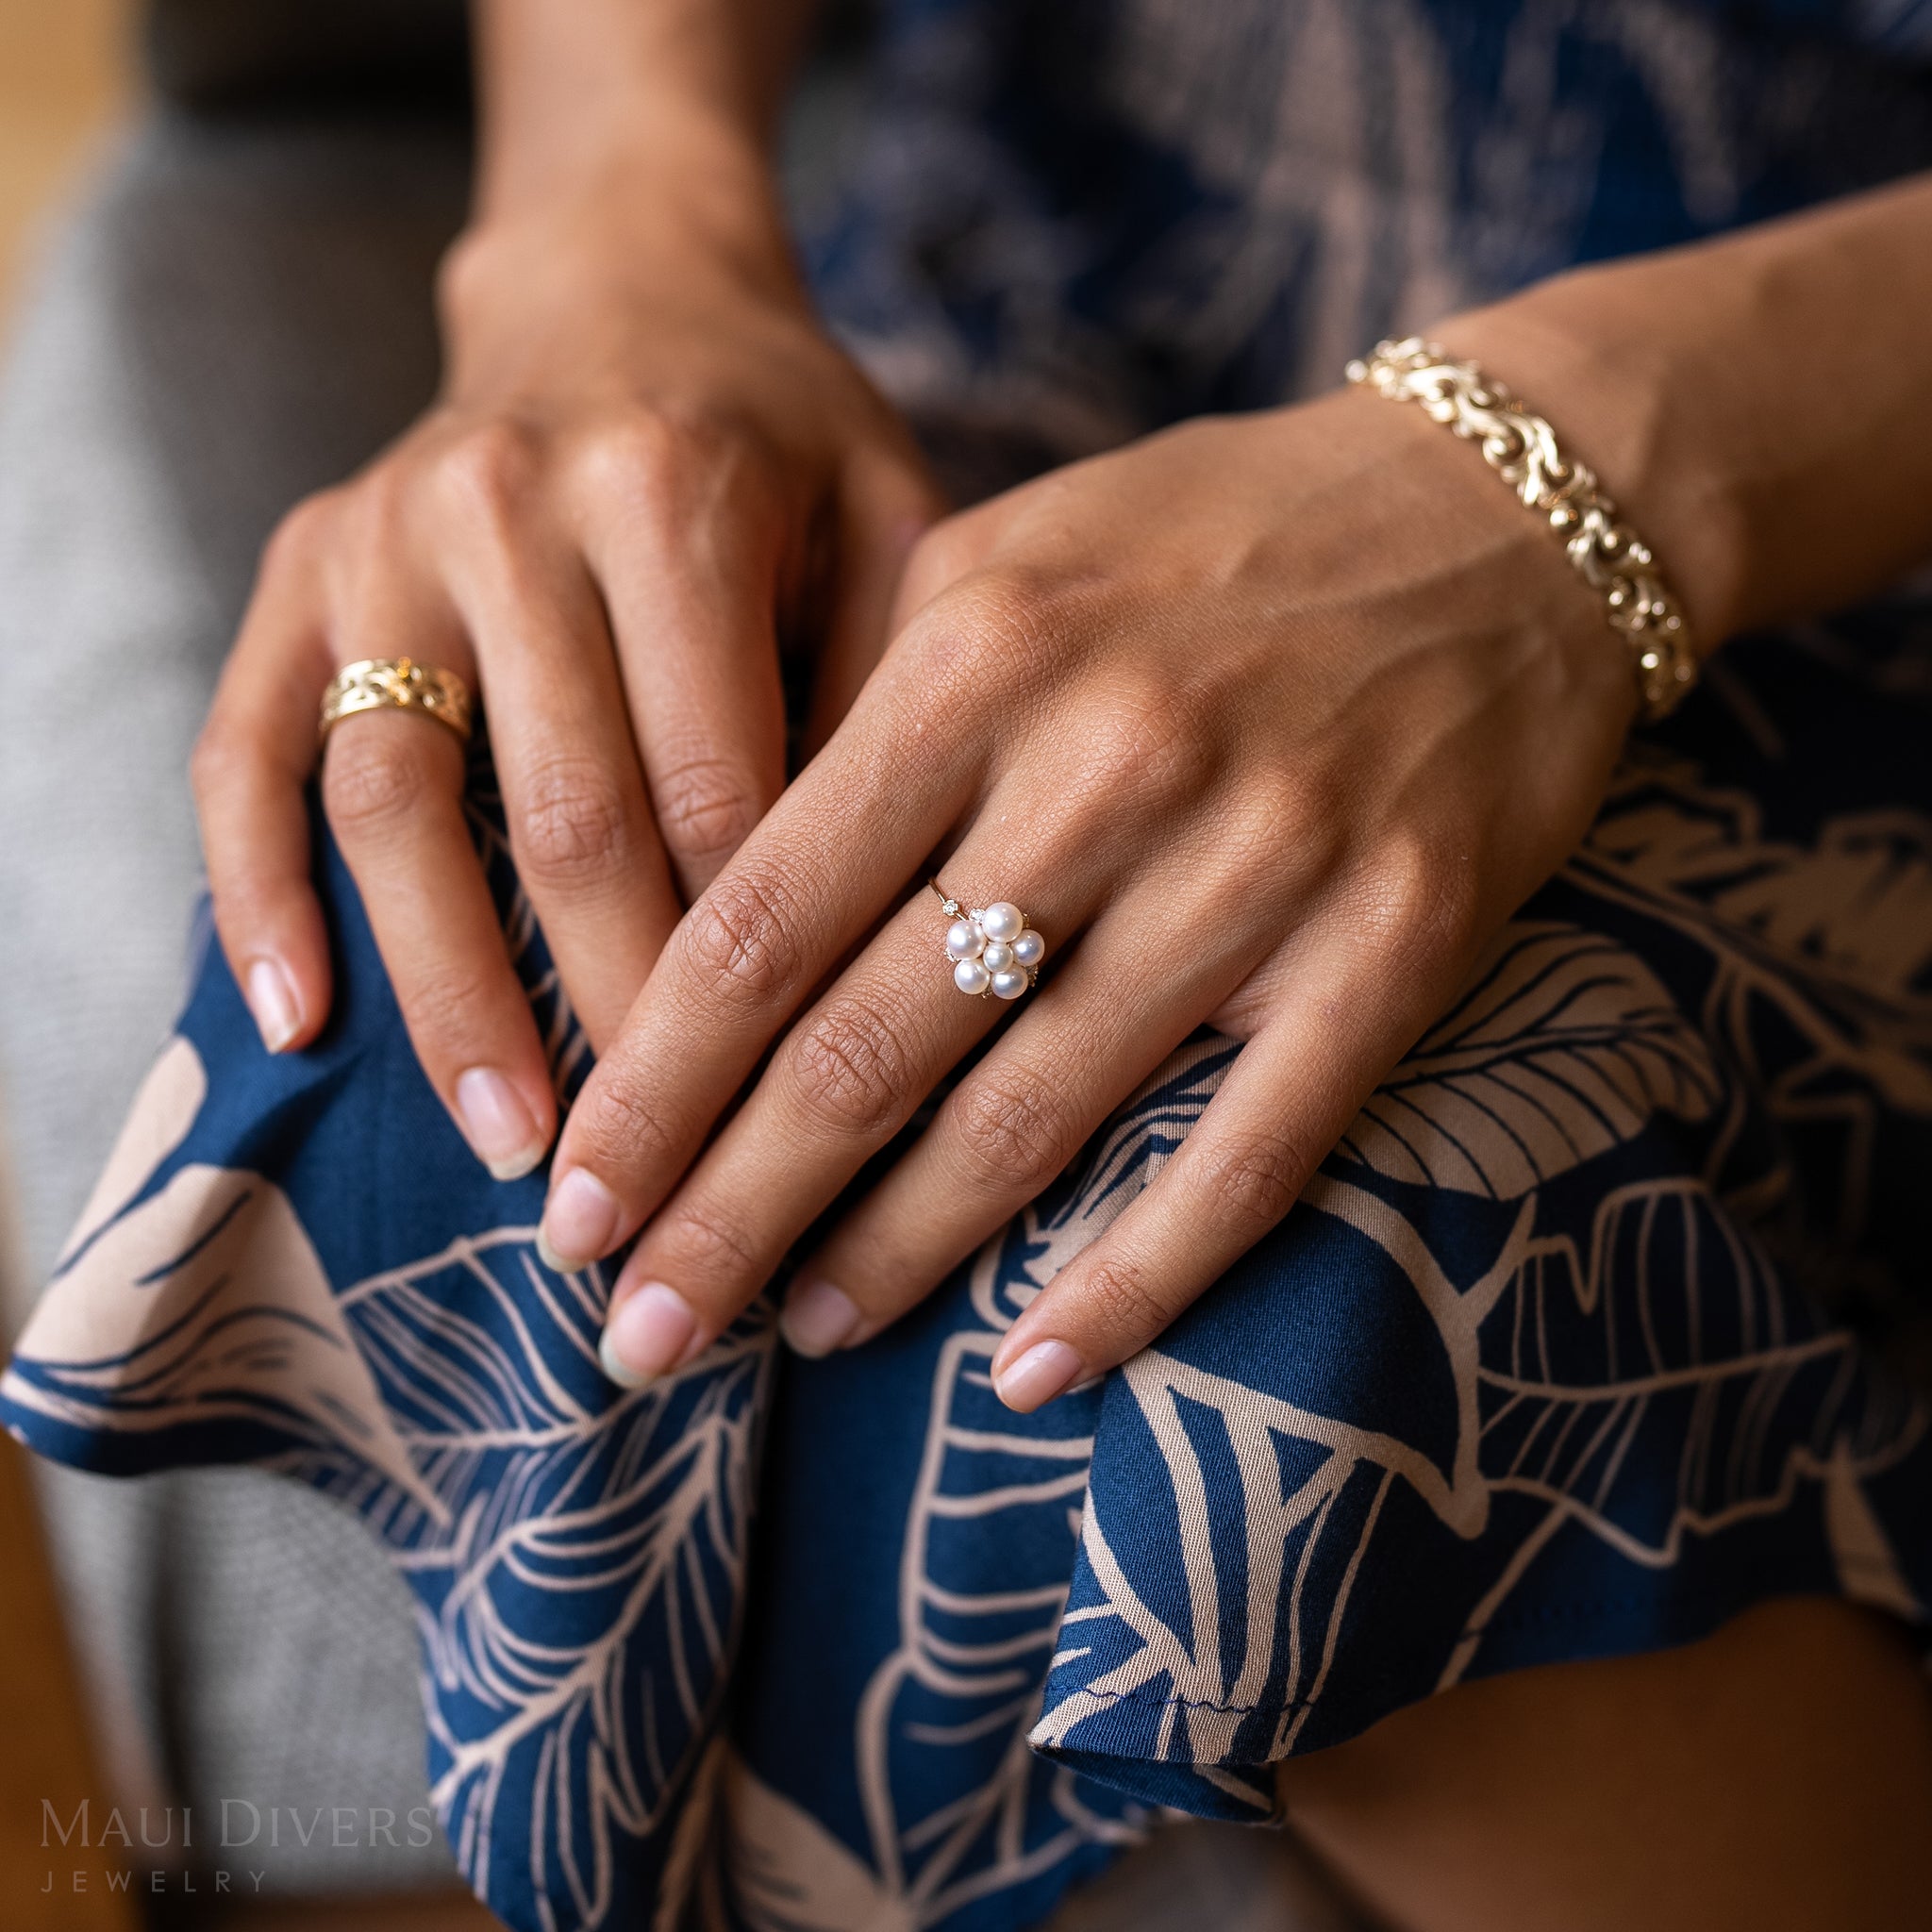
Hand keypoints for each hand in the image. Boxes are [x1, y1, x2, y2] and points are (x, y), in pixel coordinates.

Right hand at [190, 156, 940, 1178]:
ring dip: (450, 997)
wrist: (618, 289)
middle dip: (620, 1023)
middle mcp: (508, 508)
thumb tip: (890, 929)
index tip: (787, 1118)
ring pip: (394, 810)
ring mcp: (379, 541)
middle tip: (669, 1177)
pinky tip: (299, 1022)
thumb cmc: (783, 437)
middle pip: (565, 821)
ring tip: (510, 1147)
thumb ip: (895, 691)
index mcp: (674, 497)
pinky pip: (245, 753)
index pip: (716, 792)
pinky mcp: (294, 571)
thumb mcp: (888, 519)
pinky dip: (255, 894)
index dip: (750, 974)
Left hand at [537, 373, 1647, 1406]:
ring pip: (1029, 1117)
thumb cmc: (1217, 541)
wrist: (1504, 514)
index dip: (652, 1087)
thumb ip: (869, 712)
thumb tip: (734, 907)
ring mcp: (1259, 864)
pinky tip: (1036, 1371)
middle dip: (728, 1213)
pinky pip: (1247, 1157)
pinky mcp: (1394, 947)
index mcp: (978, 657)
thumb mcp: (1008, 559)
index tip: (575, 1205)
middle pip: (864, 1044)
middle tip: (633, 1335)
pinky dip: (1137, 1283)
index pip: (761, 918)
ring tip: (800, 1333)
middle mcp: (1104, 765)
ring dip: (895, 1257)